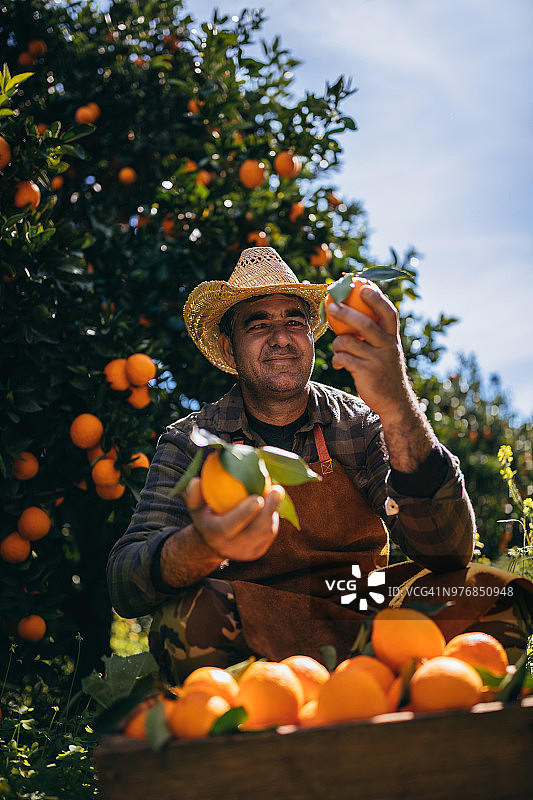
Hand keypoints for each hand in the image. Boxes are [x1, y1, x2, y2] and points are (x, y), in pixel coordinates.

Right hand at [184, 476, 284, 561]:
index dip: (244, 513)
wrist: (214, 543)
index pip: (230, 527)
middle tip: (276, 489)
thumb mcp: (195, 506)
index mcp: (216, 534)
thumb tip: (196, 481)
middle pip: (256, 532)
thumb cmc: (206, 516)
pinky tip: (274, 501)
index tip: (257, 497)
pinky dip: (273, 516)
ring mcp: (247, 551)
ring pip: (267, 533)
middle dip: (269, 510)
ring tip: (276, 492)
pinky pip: (270, 533)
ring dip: (273, 512)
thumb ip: (193, 494)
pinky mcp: (258, 551)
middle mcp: (232, 547)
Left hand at [327, 285, 410, 420]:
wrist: (394, 401)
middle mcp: (387, 346)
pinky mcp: (366, 373)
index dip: (377, 298)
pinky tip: (339, 364)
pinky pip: (344, 358)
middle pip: (365, 323)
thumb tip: (353, 311)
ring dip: (338, 343)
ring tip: (339, 348)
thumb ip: (375, 334)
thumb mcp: (385, 350)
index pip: (388, 312)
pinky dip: (337, 359)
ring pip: (349, 341)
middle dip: (346, 312)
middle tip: (331, 305)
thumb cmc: (384, 371)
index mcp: (392, 338)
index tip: (364, 286)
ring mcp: (377, 360)